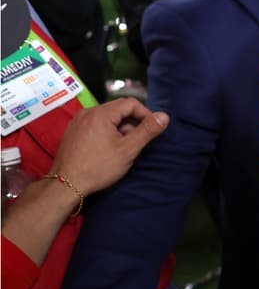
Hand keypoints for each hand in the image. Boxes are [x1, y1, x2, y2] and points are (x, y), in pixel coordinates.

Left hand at [49, 98, 168, 195]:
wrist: (64, 185)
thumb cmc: (98, 168)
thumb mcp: (128, 150)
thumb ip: (147, 131)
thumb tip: (164, 116)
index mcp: (101, 114)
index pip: (130, 103)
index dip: (145, 114)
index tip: (151, 130)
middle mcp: (87, 112)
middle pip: (118, 109)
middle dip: (131, 122)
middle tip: (136, 141)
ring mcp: (77, 122)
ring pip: (106, 117)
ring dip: (119, 128)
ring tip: (122, 147)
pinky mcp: (72, 131)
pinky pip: (95, 124)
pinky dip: (106, 131)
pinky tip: (106, 149)